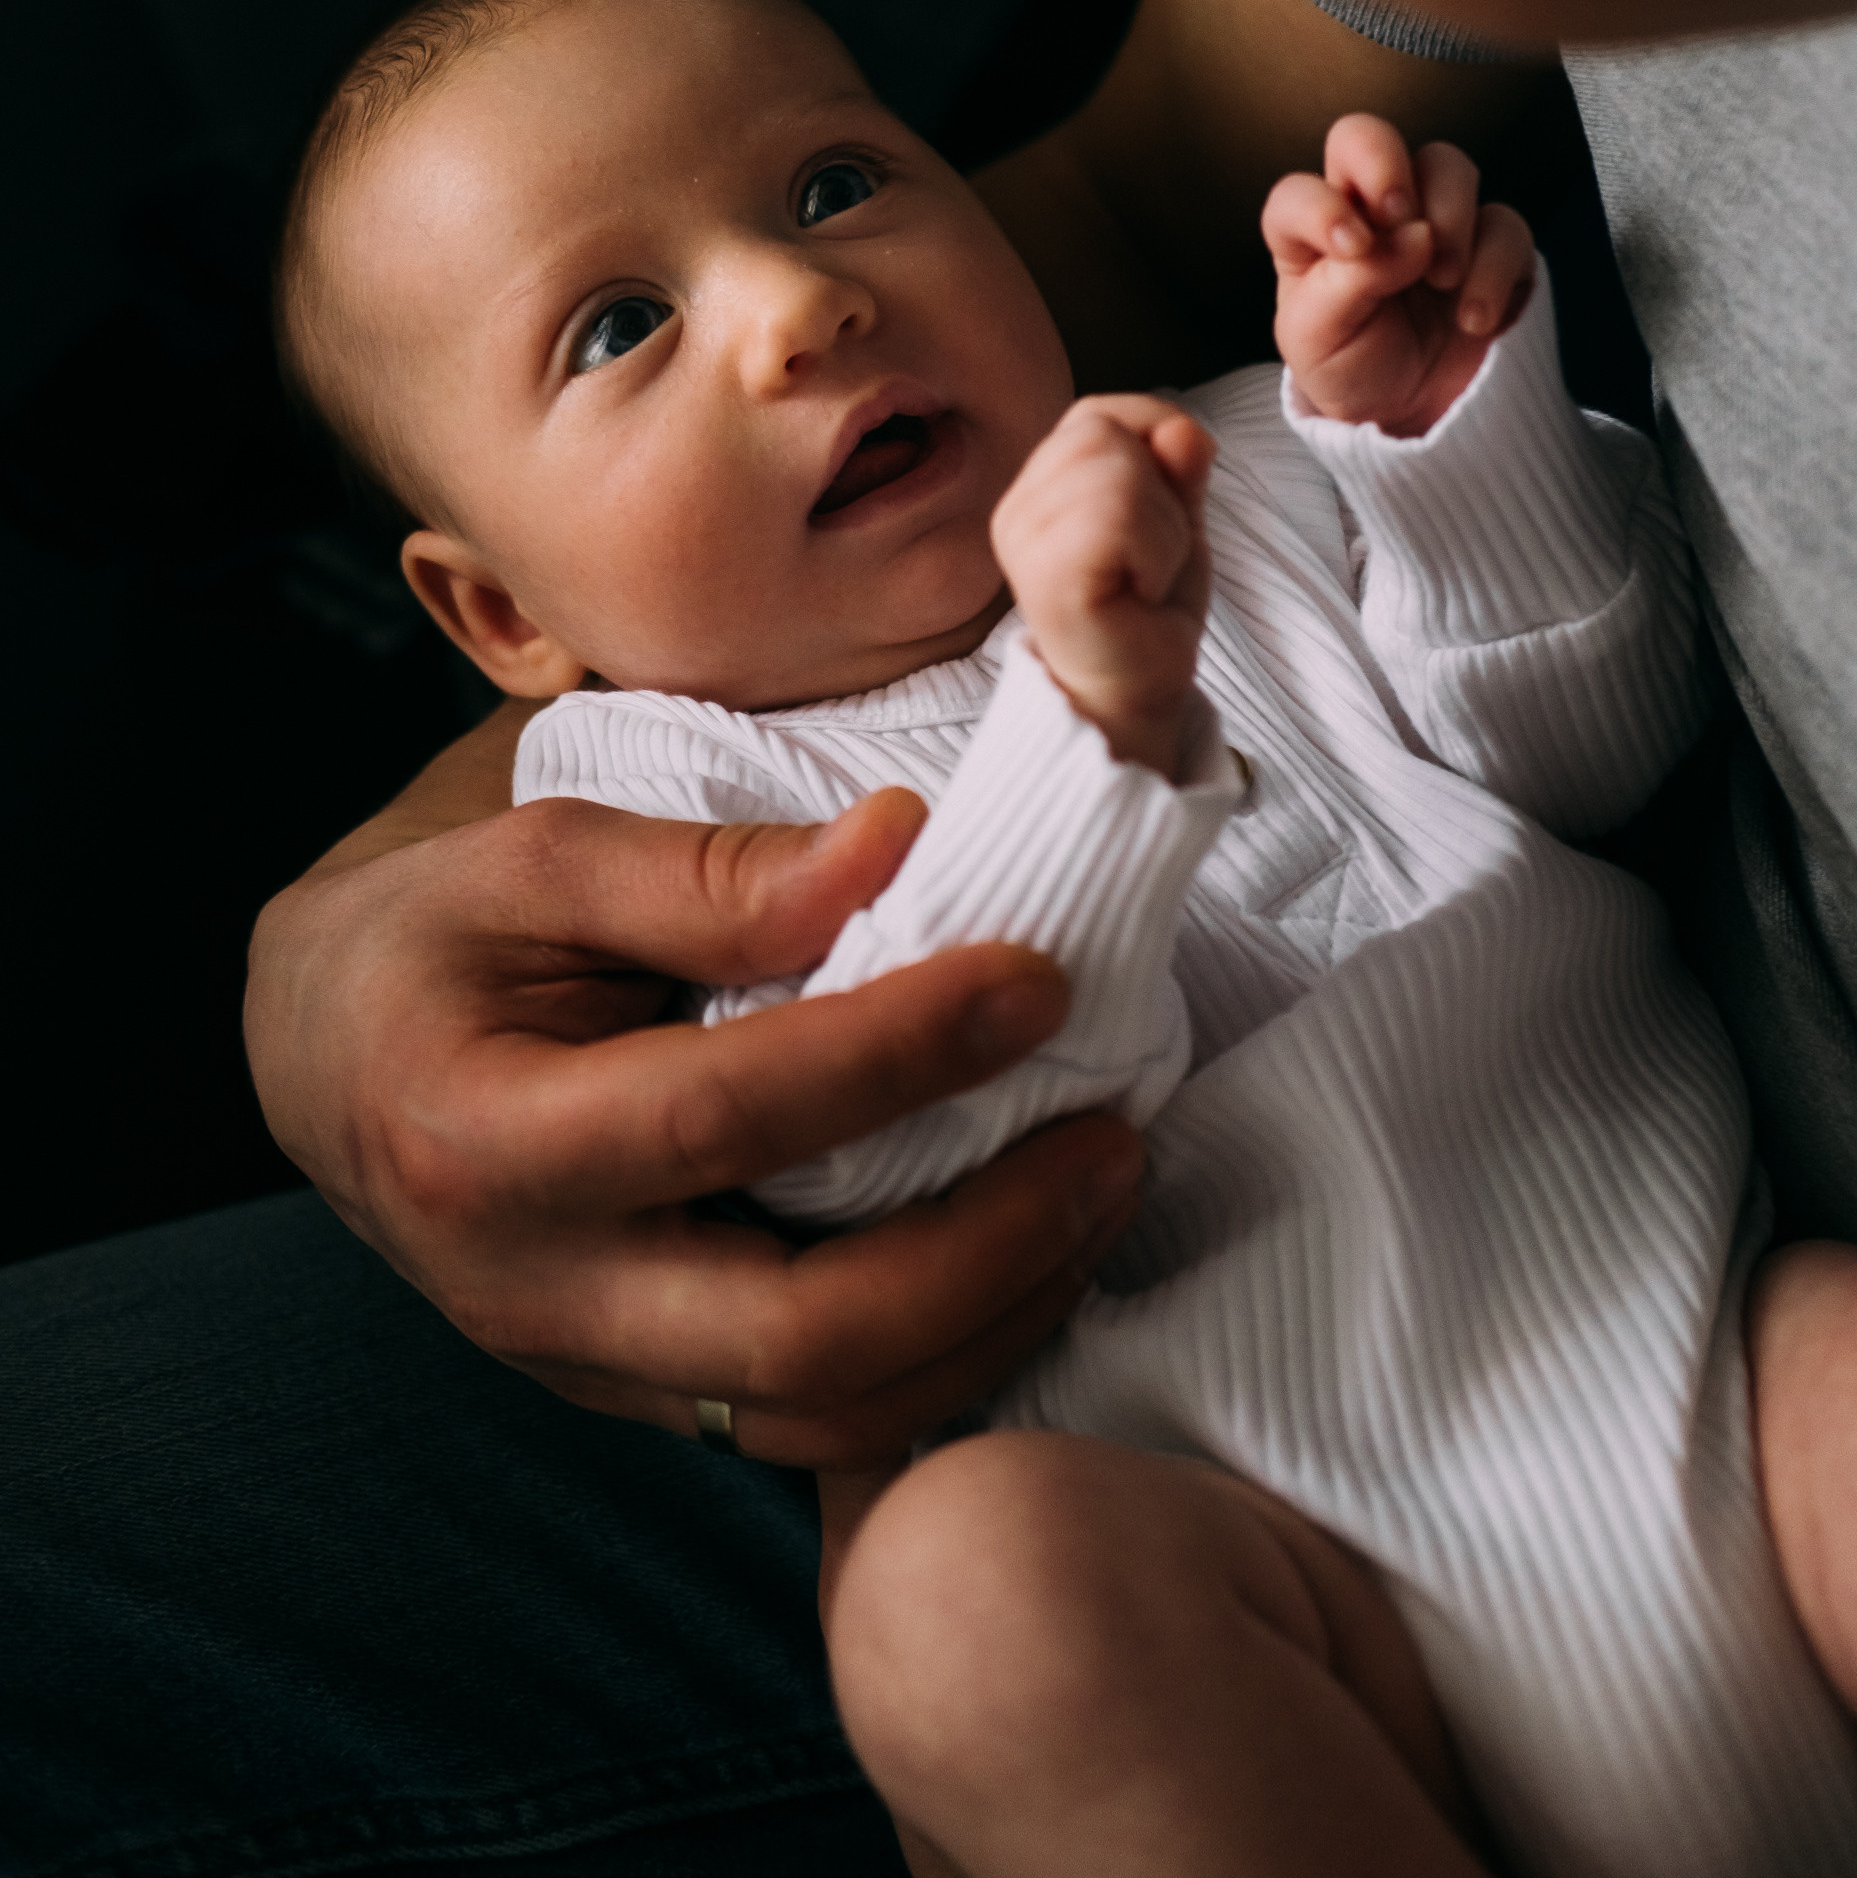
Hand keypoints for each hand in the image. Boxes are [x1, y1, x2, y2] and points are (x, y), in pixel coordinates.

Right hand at [247, 711, 1144, 1466]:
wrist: (330, 1061)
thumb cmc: (436, 933)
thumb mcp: (535, 853)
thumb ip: (709, 870)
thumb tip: (899, 848)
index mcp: (481, 1140)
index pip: (723, 1116)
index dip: (896, 1052)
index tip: (1035, 975)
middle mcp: (535, 1294)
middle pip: (798, 1337)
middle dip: (991, 1247)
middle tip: (1113, 1134)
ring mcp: (592, 1369)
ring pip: (826, 1415)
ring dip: (995, 1318)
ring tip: (1099, 1188)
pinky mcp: (648, 1393)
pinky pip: (816, 1422)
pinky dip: (947, 1356)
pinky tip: (1032, 1255)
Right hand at [990, 395, 1213, 776]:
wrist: (1136, 698)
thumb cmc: (1147, 612)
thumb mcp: (1174, 519)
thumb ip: (1178, 466)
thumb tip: (1183, 430)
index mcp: (1039, 486)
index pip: (1098, 414)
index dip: (1152, 441)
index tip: (1163, 510)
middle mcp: (1017, 507)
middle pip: (1104, 433)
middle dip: (1159, 492)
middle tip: (1151, 559)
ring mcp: (1024, 541)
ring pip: (1116, 469)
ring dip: (1162, 526)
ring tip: (1144, 577)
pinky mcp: (1046, 575)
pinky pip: (1118, 515)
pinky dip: (1156, 550)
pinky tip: (1139, 591)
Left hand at [1263, 115, 1534, 435]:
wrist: (1416, 421)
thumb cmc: (1354, 373)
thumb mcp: (1319, 342)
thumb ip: (1347, 284)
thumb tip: (1410, 237)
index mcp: (1314, 234)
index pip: (1300, 192)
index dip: (1322, 206)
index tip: (1352, 247)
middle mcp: (1371, 215)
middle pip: (1368, 137)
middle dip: (1384, 163)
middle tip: (1398, 215)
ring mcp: (1434, 224)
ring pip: (1447, 164)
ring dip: (1446, 214)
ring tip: (1439, 279)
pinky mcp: (1492, 248)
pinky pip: (1505, 224)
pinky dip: (1492, 267)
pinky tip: (1473, 319)